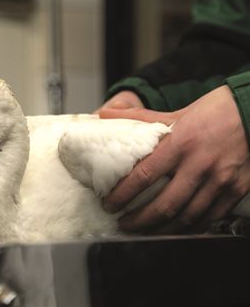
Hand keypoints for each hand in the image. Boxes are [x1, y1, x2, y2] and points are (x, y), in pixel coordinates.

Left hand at [99, 85, 249, 232]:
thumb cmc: (215, 111)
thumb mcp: (175, 113)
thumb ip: (140, 118)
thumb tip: (105, 115)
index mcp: (180, 143)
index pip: (144, 175)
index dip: (123, 194)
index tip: (110, 203)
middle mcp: (200, 164)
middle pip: (165, 204)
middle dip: (139, 219)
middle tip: (124, 223)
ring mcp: (220, 180)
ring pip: (187, 216)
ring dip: (162, 228)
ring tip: (146, 230)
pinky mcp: (237, 189)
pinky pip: (211, 217)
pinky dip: (191, 227)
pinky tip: (177, 229)